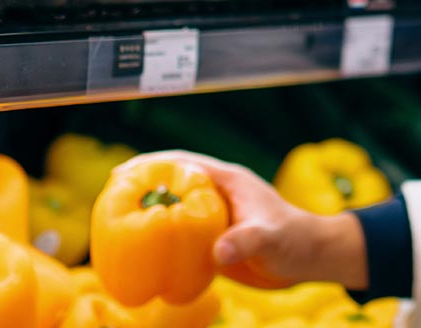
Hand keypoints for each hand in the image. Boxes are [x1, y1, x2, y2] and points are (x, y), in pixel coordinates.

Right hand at [118, 151, 368, 289]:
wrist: (311, 258)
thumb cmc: (296, 239)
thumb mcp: (271, 237)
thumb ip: (245, 240)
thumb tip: (218, 253)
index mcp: (227, 181)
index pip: (182, 163)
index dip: (151, 164)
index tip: (122, 170)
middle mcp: (218, 194)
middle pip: (172, 183)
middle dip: (141, 186)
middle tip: (108, 197)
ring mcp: (216, 216)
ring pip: (174, 208)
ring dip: (149, 212)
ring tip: (115, 222)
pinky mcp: (215, 238)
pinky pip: (182, 234)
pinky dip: (162, 238)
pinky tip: (143, 251)